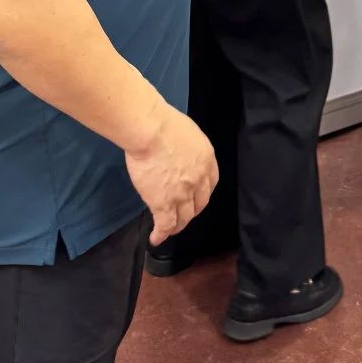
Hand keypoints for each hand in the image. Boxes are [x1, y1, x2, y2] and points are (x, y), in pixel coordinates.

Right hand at [125, 102, 218, 244]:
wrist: (151, 131)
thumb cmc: (164, 124)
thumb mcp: (187, 133)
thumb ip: (188, 149)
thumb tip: (177, 154)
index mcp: (207, 160)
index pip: (210, 184)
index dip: (202, 193)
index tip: (196, 197)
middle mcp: (199, 180)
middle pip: (199, 203)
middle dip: (192, 212)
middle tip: (184, 216)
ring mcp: (182, 194)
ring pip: (183, 218)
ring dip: (177, 226)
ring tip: (170, 230)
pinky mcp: (163, 203)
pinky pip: (165, 224)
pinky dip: (161, 234)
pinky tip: (156, 239)